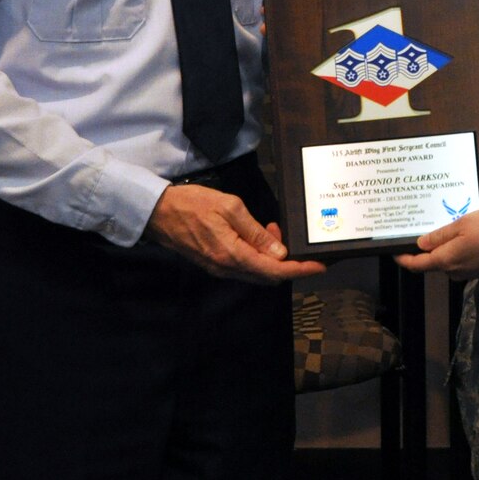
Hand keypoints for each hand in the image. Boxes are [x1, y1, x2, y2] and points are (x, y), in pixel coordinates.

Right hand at [147, 184, 326, 283]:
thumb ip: (256, 232)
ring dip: (271, 256)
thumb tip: (279, 252)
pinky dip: (257, 255)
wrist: (158, 212)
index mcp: (233, 255)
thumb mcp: (230, 208)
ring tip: (271, 229)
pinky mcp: (214, 264)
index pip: (275, 270)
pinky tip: (256, 236)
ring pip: (257, 272)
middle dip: (286, 259)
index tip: (320, 266)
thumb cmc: (192, 204)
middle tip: (284, 232)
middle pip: (268, 275)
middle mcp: (227, 268)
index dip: (301, 270)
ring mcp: (219, 268)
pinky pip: (244, 266)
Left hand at [391, 207, 478, 279]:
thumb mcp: (461, 225)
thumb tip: (421, 244)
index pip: (417, 264)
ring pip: (447, 261)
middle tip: (423, 231)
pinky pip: (461, 261)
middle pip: (432, 263)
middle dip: (426, 250)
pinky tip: (464, 236)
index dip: (403, 259)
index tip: (395, 252)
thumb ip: (439, 236)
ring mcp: (468, 272)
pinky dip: (457, 250)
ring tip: (447, 229)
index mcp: (446, 260)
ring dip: (444, 248)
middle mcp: (454, 271)